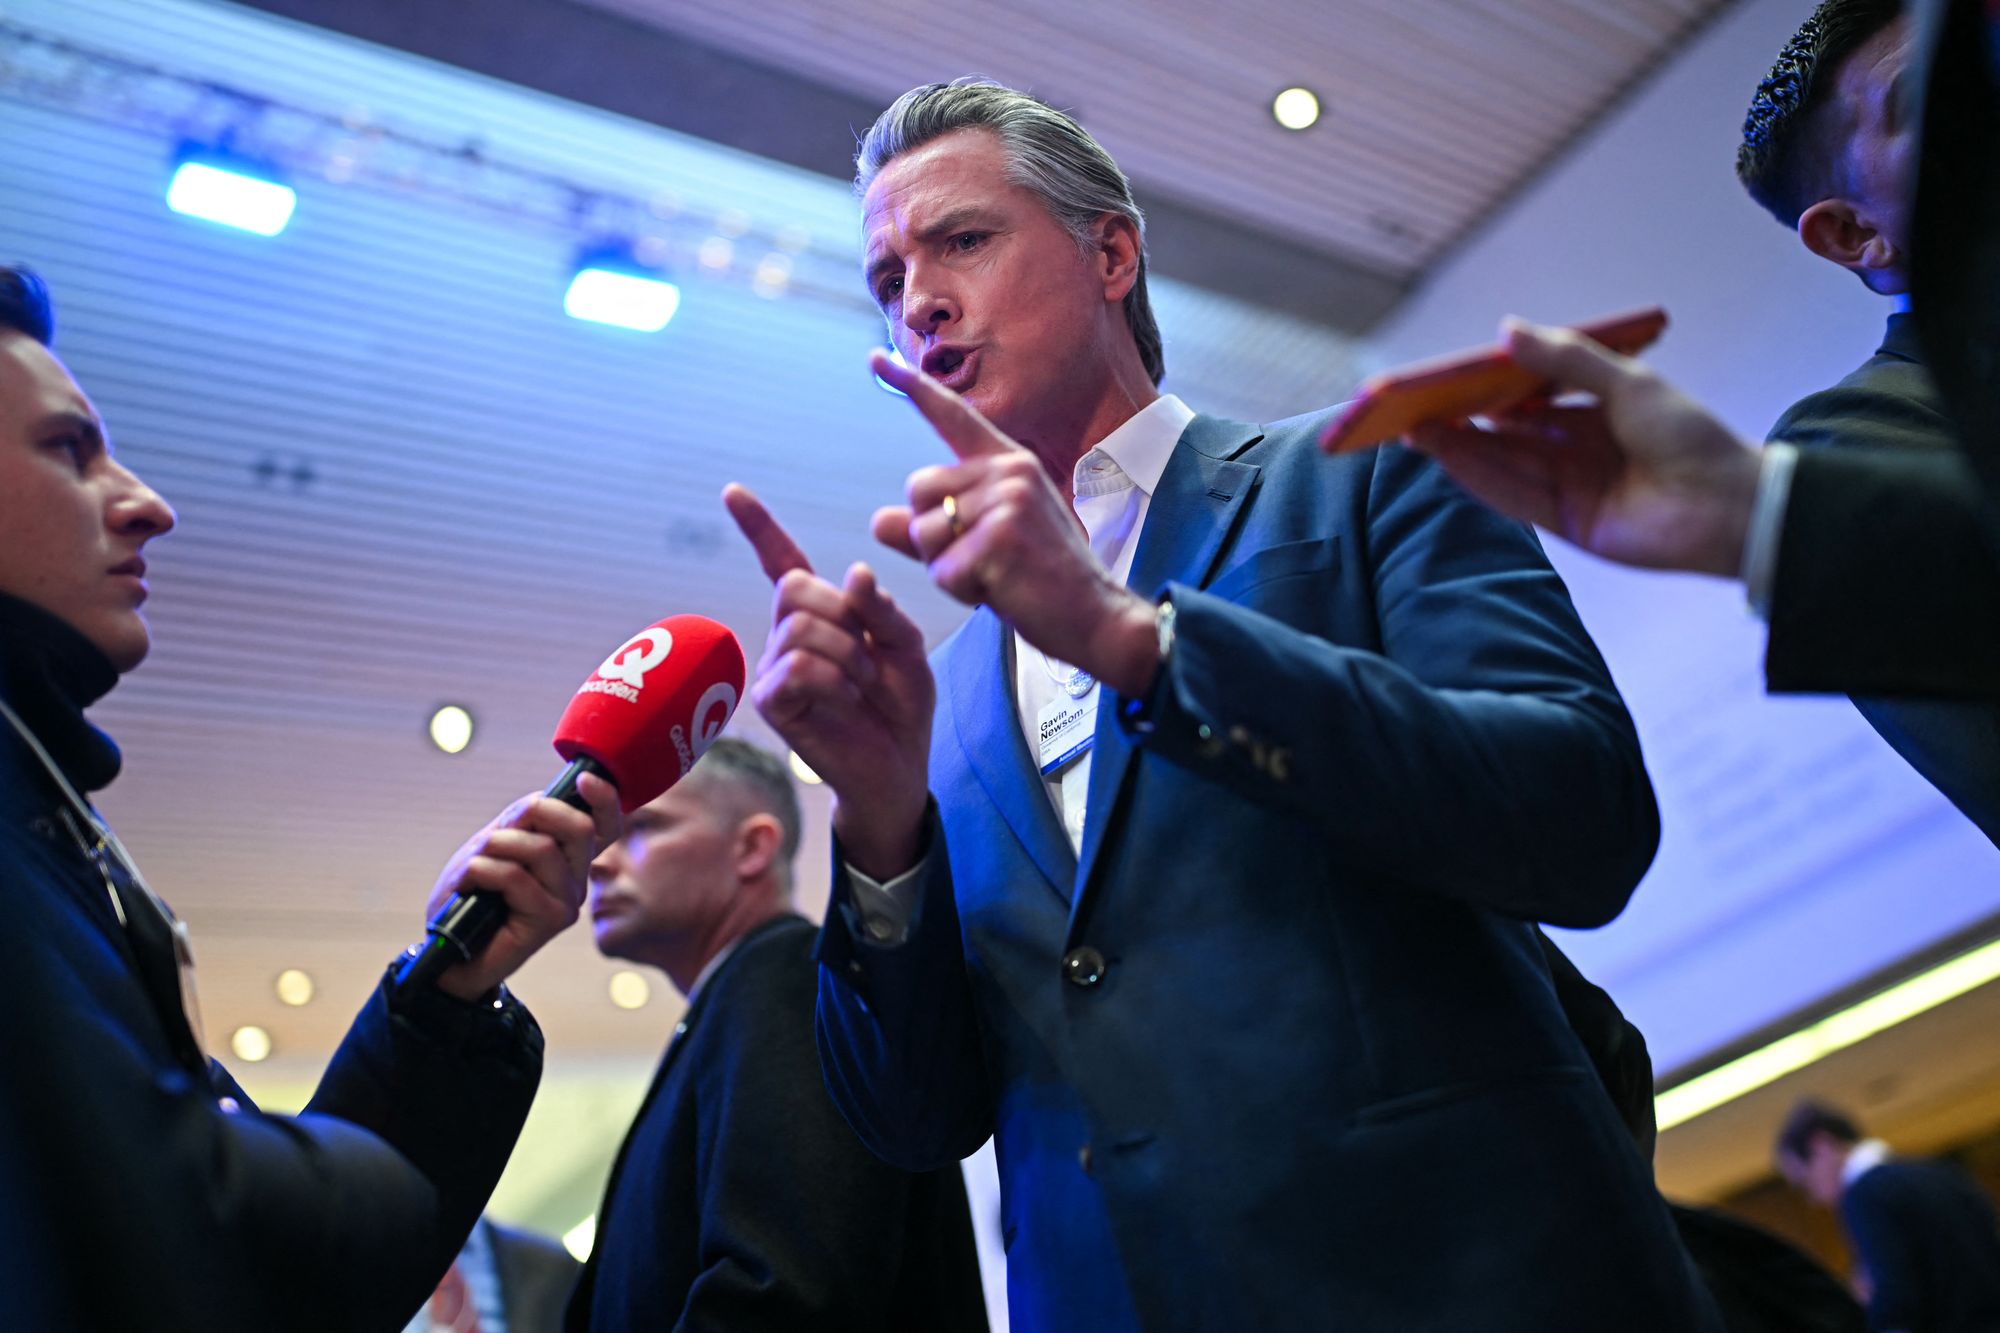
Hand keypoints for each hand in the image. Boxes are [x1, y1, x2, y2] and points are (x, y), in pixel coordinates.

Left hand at [422, 771, 620, 1000]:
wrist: (451, 953)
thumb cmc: (471, 897)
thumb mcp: (492, 846)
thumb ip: (519, 823)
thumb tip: (541, 798)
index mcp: (569, 858)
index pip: (606, 825)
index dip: (604, 798)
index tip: (583, 778)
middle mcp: (577, 879)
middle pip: (580, 827)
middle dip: (536, 813)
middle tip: (498, 831)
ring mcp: (568, 900)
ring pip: (543, 849)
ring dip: (495, 846)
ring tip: (472, 865)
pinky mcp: (551, 920)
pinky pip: (516, 876)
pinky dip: (481, 871)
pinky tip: (468, 885)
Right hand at [724, 483, 934, 879]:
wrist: (899, 768)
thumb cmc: (900, 709)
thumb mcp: (907, 649)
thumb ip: (883, 610)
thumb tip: (855, 572)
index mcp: (819, 616)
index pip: (783, 562)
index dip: (759, 527)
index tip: (732, 491)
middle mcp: (787, 637)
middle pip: (795, 587)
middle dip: (844, 616)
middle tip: (869, 659)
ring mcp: (775, 669)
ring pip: (800, 628)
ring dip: (847, 655)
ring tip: (862, 687)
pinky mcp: (773, 703)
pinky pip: (799, 668)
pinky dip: (835, 681)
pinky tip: (847, 702)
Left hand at [869, 350, 1160, 695]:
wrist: (1096, 618)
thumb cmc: (1041, 582)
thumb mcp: (984, 546)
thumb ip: (931, 530)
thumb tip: (877, 520)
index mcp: (1008, 463)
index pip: (952, 417)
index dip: (910, 387)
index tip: (876, 358)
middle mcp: (1009, 470)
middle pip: (918, 492)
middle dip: (932, 536)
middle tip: (982, 560)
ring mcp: (1008, 501)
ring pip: (924, 533)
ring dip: (946, 567)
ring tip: (995, 576)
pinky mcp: (1002, 539)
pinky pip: (943, 571)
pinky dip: (961, 591)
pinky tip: (1001, 592)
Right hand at [1406, 318, 1763, 576]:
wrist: (1730, 504)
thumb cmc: (1690, 436)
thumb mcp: (1628, 383)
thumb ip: (1566, 360)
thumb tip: (1506, 332)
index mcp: (1593, 411)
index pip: (1526, 398)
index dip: (1485, 389)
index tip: (1445, 378)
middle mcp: (1575, 447)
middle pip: (1505, 433)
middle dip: (1460, 420)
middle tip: (1411, 407)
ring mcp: (1569, 485)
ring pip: (1502, 463)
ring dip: (1458, 448)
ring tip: (1414, 430)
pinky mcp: (1566, 520)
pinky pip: (1513, 495)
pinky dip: (1478, 477)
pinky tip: (1447, 457)